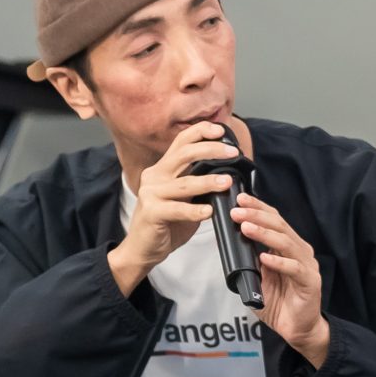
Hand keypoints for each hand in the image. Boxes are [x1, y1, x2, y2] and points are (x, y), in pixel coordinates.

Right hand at [109, 121, 238, 292]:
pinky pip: (177, 209)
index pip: (181, 142)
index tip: (220, 129)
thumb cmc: (168, 222)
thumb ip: (199, 183)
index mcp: (163, 169)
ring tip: (227, 182)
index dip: (199, 132)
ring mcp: (151, 193)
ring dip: (207, 182)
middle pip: (183, 155)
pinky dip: (194, 211)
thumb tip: (228, 174)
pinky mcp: (152, 212)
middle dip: (209, 150)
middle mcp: (155, 176)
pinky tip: (209, 211)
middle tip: (232, 152)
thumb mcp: (186, 197)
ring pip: (183, 183)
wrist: (143, 247)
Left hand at [231, 192, 330, 365]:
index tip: (239, 199)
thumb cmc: (278, 302)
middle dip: (257, 216)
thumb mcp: (257, 276)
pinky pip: (294, 268)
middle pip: (280, 226)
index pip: (275, 221)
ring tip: (246, 227)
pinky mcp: (310, 282)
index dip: (258, 208)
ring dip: (265, 234)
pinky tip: (264, 258)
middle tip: (237, 211)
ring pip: (287, 243)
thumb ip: (249, 260)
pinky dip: (279, 262)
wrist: (297, 328)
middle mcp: (300, 252)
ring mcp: (307, 266)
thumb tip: (230, 242)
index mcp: (288, 247)